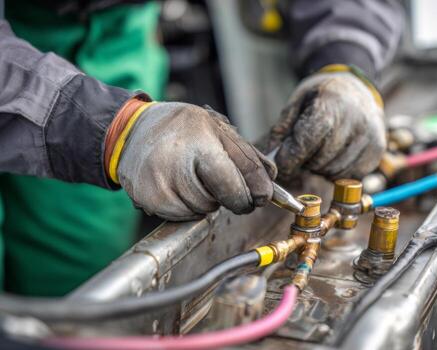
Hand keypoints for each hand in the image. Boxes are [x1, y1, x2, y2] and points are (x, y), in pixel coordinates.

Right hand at [116, 103, 275, 220]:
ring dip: (206, 200)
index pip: (233, 184)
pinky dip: (187, 206)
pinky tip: (178, 186)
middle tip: (220, 182)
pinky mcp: (148, 199)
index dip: (250, 194)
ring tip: (191, 177)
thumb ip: (247, 157)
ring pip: (202, 211)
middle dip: (229, 196)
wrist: (132, 131)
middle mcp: (175, 164)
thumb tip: (269, 185)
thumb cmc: (182, 129)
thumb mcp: (217, 129)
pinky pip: (183, 216)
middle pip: (220, 200)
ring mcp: (158, 184)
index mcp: (199, 142)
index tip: (258, 197)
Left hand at [267, 72, 385, 180]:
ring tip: (320, 150)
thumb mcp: (297, 103)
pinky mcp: (377, 152)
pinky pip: (349, 176)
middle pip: (319, 161)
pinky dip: (336, 171)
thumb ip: (282, 130)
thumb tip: (268, 157)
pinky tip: (335, 154)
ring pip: (333, 172)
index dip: (289, 158)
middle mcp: (355, 121)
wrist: (355, 89)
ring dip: (320, 168)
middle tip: (303, 151)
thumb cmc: (322, 97)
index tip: (281, 161)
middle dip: (304, 162)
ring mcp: (370, 137)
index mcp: (331, 104)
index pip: (305, 143)